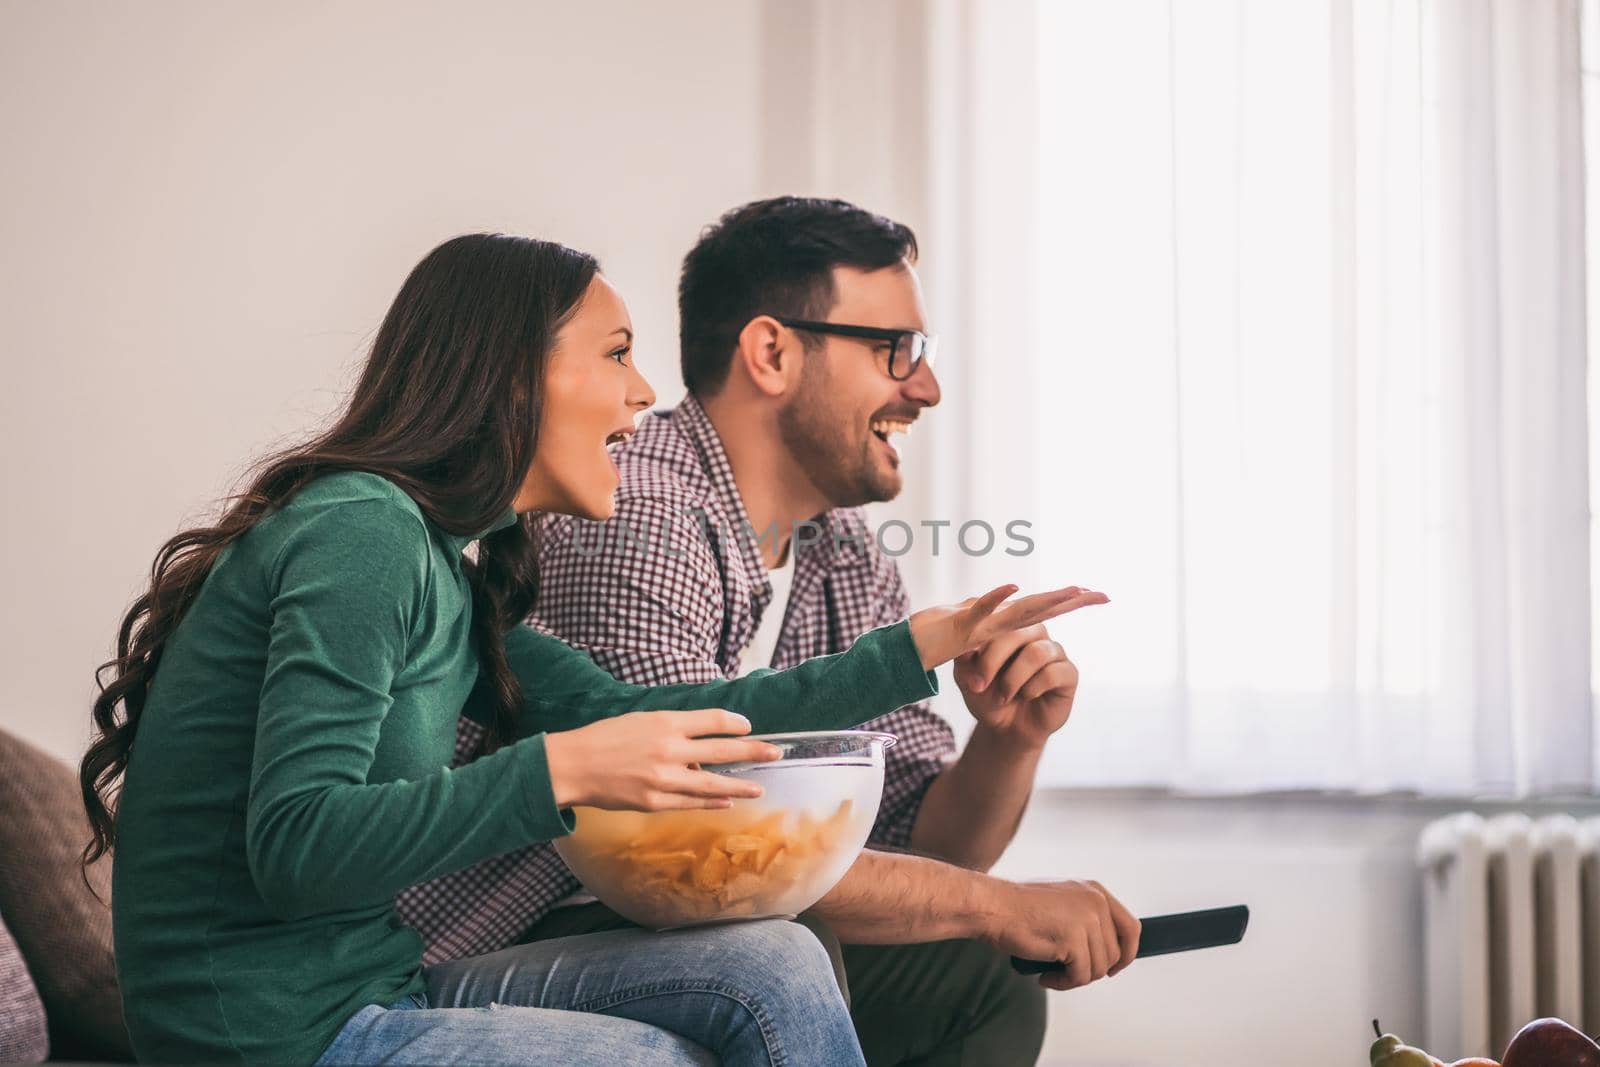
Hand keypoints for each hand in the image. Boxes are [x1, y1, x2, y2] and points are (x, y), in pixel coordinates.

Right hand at [544, 709, 780, 811]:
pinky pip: (691, 803)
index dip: (735, 723)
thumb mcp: (640, 721)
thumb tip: (700, 752)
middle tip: (775, 752)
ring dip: (740, 785)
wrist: (573, 765)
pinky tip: (728, 801)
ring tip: (760, 786)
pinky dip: (712, 801)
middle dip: (753, 751)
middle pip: (722, 750)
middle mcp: (669, 750)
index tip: (748, 726)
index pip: (712, 721)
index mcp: (665, 723)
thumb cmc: (605, 738)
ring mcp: (663, 778)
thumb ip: (672, 731)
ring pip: (712, 783)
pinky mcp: (654, 801)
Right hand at [908, 584, 1106, 671]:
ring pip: (1019, 609)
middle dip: (1070, 601)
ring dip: (1046, 601)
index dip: (1066, 604)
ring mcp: (980, 620)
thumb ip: (982, 652)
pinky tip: (1013, 588)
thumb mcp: (969, 651)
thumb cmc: (935, 642)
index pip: (1041, 613)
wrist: (906, 645)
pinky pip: (981, 611)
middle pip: (1040, 609)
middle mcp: (996, 619)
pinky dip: (995, 599)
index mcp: (1001, 625)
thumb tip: (988, 663)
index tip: (1095, 595)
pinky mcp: (961, 625)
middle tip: (1101, 594)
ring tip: (1073, 593)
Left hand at [954, 624, 1081, 749]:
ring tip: (1003, 695)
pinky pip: (1053, 672)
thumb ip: (964, 658)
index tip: (965, 662)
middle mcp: (1034, 632)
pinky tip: (1026, 696)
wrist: (1006, 728)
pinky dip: (1032, 688)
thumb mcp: (967, 678)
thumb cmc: (987, 696)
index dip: (980, 639)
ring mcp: (1054, 650)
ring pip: (1036, 652)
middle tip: (979, 685)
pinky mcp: (1068, 672)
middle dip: (992, 660)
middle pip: (1017, 632)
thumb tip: (964, 644)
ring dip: (1013, 678)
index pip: (997, 618)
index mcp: (1010, 625)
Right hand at [980, 879, 1140, 989]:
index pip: (1131, 927)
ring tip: (1051, 972)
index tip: (1113, 968)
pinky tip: (1045, 977)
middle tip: (1068, 971)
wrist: (992, 907)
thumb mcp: (1062, 901)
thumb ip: (1085, 916)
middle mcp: (1096, 902)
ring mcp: (1087, 920)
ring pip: (1098, 969)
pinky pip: (1080, 977)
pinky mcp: (1074, 940)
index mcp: (1096, 891)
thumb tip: (1103, 947)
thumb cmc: (1018, 908)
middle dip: (1093, 969)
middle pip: (1115, 954)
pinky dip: (1063, 983)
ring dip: (1075, 978)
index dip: (1127, 953)